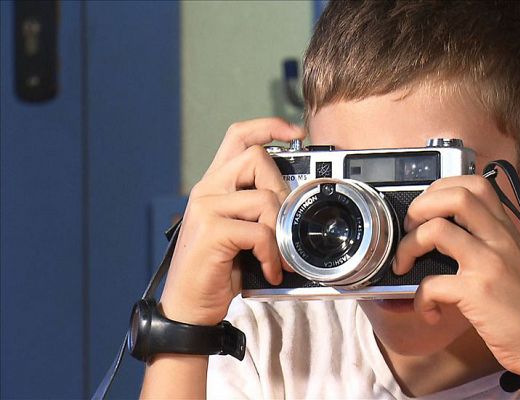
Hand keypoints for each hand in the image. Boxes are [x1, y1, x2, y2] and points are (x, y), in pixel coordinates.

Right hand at [159, 118, 304, 325]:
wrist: (188, 307)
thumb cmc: (217, 271)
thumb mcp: (239, 231)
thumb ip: (256, 209)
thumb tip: (293, 200)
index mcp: (215, 184)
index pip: (238, 135)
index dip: (268, 126)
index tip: (295, 132)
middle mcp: (207, 189)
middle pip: (257, 158)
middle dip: (283, 190)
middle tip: (284, 224)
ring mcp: (206, 208)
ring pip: (264, 198)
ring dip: (279, 231)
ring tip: (277, 256)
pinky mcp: (211, 231)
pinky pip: (259, 232)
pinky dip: (272, 255)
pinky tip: (268, 270)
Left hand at [393, 175, 519, 386]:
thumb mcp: (513, 263)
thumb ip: (487, 242)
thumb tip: (440, 232)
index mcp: (507, 230)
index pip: (475, 184)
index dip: (441, 188)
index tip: (425, 208)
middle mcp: (500, 239)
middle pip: (456, 195)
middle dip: (420, 206)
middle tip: (409, 230)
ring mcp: (490, 263)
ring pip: (435, 230)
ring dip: (407, 247)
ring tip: (404, 266)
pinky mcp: (478, 293)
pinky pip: (431, 284)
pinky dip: (420, 300)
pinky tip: (430, 311)